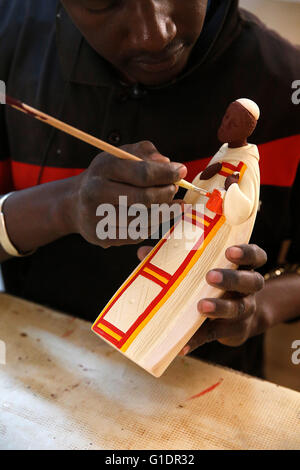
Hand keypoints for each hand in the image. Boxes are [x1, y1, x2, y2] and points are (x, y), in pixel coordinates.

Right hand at [70, 141, 186, 247]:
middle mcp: (96, 192)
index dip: (166, 174)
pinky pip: (136, 234)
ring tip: (173, 206)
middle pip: (143, 198)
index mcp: (103, 168)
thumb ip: (145, 153)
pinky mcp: (102, 236)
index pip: (142, 173)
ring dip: (163, 213)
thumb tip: (167, 163)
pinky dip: (150, 226)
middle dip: (165, 194)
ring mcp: (97, 217)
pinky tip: (155, 217)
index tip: (181, 172)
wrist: (75, 203)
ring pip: (142, 219)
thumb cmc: (106, 176)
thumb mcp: (121, 156)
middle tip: (175, 190)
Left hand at [137, 244, 267, 351]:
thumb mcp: (205, 270)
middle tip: (210, 276)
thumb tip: (142, 252)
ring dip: (220, 307)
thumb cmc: (214, 287)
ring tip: (201, 307)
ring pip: (238, 308)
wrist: (238, 321)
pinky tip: (184, 345)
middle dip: (232, 279)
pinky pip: (216, 335)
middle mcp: (249, 289)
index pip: (255, 256)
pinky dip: (199, 339)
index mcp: (243, 268)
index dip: (246, 253)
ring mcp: (244, 311)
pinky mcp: (232, 332)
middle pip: (251, 281)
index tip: (230, 251)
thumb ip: (177, 259)